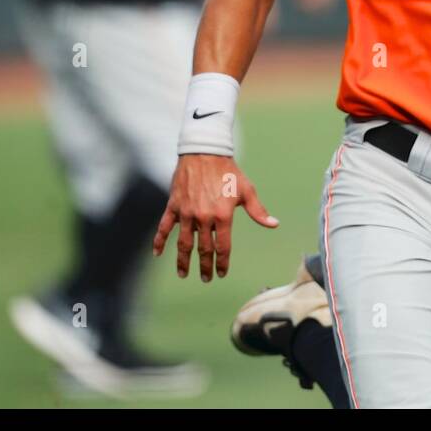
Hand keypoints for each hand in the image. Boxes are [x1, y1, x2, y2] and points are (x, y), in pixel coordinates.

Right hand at [153, 154, 278, 281]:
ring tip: (184, 274)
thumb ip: (258, 211)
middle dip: (205, 266)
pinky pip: (164, 227)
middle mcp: (203, 217)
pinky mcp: (173, 206)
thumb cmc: (228, 171)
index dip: (222, 262)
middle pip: (203, 249)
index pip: (222, 247)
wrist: (205, 152)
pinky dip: (159, 241)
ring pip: (183, 243)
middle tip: (206, 278)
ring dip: (183, 261)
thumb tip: (274, 224)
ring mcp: (186, 213)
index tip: (221, 273)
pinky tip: (157, 254)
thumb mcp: (246, 190)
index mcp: (223, 216)